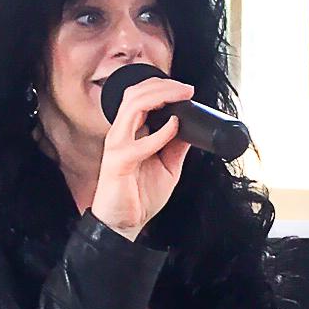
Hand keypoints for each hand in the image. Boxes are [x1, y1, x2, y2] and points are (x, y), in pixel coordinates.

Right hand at [91, 77, 191, 239]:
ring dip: (160, 96)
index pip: (139, 96)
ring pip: (133, 106)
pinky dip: (160, 133)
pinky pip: (140, 142)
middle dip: (163, 85)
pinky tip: (174, 128)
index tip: (186, 90)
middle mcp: (120, 134)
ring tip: (181, 97)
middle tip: (187, 89)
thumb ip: (176, 145)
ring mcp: (117, 146)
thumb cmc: (139, 196)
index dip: (161, 86)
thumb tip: (191, 126)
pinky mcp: (118, 162)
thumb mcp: (167, 166)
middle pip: (135, 94)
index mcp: (129, 132)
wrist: (124, 224)